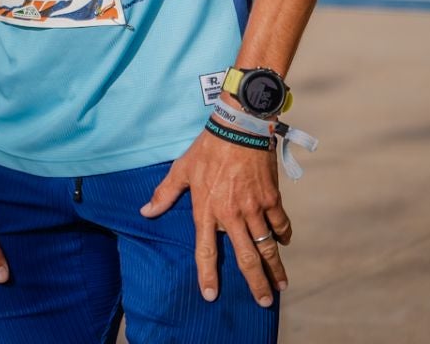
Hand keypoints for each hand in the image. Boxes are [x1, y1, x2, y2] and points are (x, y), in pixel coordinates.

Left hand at [140, 124, 290, 307]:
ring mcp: (254, 208)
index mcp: (207, 210)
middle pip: (246, 257)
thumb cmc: (207, 148)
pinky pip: (280, 223)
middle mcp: (232, 215)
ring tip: (280, 285)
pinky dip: (283, 235)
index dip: (207, 274)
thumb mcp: (182, 169)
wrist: (239, 127)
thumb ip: (165, 194)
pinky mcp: (271, 198)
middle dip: (256, 282)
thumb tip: (146, 212)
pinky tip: (283, 244)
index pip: (205, 250)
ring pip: (267, 246)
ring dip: (275, 267)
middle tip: (263, 301)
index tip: (210, 295)